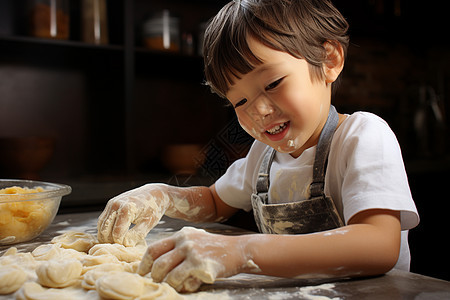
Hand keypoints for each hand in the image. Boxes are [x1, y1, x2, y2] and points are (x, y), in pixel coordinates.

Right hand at [97, 184, 169, 245]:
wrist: (153, 193)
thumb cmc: (153, 208)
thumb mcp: (150, 222)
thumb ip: (138, 234)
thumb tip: (126, 245)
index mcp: (126, 208)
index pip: (117, 233)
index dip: (121, 243)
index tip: (128, 247)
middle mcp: (116, 205)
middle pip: (105, 231)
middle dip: (111, 241)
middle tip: (121, 247)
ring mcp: (111, 204)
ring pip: (101, 226)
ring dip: (106, 237)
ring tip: (117, 243)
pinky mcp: (109, 205)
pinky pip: (102, 221)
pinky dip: (105, 230)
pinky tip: (113, 236)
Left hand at [137, 227, 260, 291]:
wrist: (238, 250)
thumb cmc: (215, 248)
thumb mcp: (195, 239)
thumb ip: (178, 247)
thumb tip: (157, 263)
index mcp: (181, 235)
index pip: (154, 249)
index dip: (144, 263)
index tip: (142, 273)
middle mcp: (185, 242)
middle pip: (159, 264)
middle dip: (155, 277)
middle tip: (158, 282)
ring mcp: (193, 254)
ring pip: (169, 276)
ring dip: (170, 284)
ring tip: (176, 285)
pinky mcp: (201, 266)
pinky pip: (183, 282)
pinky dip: (184, 287)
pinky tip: (191, 284)